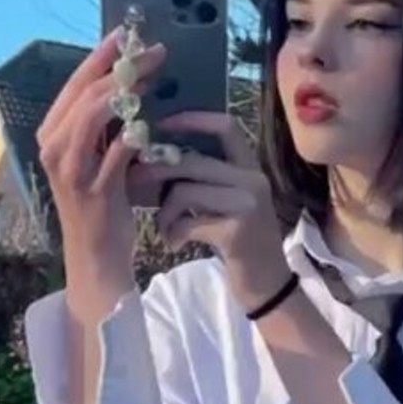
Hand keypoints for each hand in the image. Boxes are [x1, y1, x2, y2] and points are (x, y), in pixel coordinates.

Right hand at [36, 29, 167, 273]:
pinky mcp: (94, 190)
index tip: (127, 34)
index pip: (75, 84)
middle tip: (154, 51)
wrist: (97, 255)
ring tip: (154, 77)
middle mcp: (55, 147)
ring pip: (93, 115)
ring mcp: (71, 169)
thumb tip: (130, 83)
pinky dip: (133, 135)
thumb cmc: (102, 203)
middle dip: (120, 66)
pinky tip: (151, 123)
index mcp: (52, 134)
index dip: (101, 56)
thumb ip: (104, 124)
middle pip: (85, 93)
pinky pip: (114, 152)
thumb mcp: (97, 156)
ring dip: (126, 92)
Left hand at [134, 112, 292, 312]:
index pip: (225, 126)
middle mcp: (253, 180)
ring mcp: (247, 206)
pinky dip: (172, 233)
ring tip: (164, 227)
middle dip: (156, 170)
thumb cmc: (240, 239)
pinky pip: (187, 222)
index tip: (161, 124)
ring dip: (164, 212)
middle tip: (135, 180)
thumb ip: (205, 178)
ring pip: (184, 191)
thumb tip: (155, 155)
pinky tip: (174, 244)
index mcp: (250, 167)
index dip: (192, 119)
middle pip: (192, 161)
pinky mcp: (236, 233)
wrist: (267, 284)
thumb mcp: (227, 201)